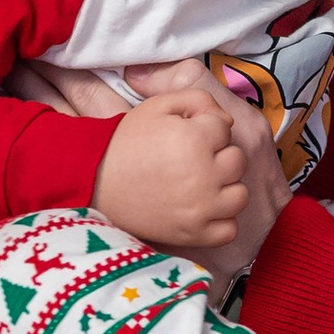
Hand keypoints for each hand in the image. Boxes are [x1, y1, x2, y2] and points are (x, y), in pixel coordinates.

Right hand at [96, 86, 250, 260]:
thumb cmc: (128, 141)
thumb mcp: (160, 105)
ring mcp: (200, 208)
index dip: (206, 128)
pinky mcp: (193, 234)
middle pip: (236, 160)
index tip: (186, 136)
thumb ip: (200, 99)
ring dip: (224, 188)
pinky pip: (228, 229)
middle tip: (190, 159)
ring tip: (200, 184)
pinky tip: (201, 208)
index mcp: (195, 139)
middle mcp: (202, 175)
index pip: (226, 128)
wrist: (95, 181)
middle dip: (218, 155)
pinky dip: (219, 221)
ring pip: (239, 195)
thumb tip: (227, 120)